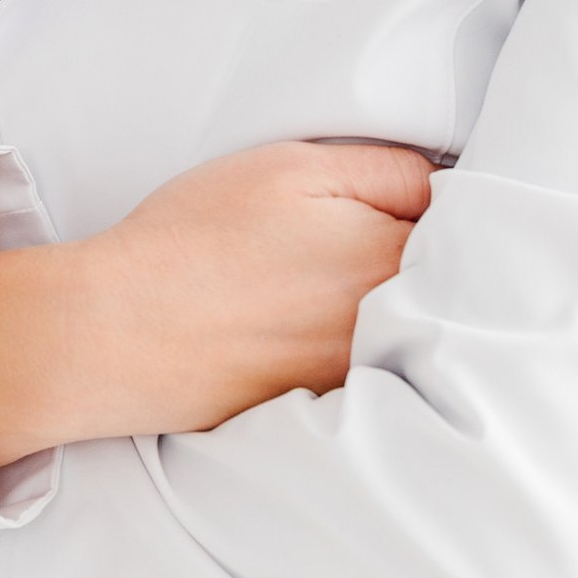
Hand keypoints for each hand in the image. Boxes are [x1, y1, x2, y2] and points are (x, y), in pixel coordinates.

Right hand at [0, 138, 433, 470]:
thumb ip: (388, 170)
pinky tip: (295, 330)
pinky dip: (345, 352)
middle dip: (424, 265)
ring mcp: (355, 379)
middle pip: (440, 291)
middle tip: (359, 243)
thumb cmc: (193, 240)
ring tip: (319, 286)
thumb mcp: (292, 166)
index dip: (442, 211)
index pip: (466, 231)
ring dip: (388, 310)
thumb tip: (447, 187)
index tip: (415, 204)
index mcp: (393, 261)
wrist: (111, 334)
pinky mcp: (317, 411)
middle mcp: (389, 331)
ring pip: (403, 334)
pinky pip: (361, 375)